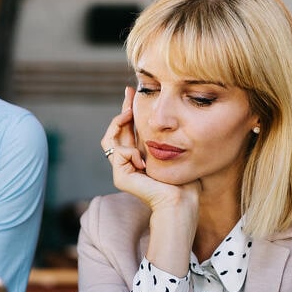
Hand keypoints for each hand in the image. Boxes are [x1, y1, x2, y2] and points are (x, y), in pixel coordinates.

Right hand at [102, 87, 198, 214]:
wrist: (180, 198)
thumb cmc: (182, 177)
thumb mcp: (169, 147)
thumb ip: (160, 135)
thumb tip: (161, 112)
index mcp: (139, 156)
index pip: (128, 130)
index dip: (128, 111)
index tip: (133, 93)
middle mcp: (128, 162)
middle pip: (115, 132)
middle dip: (122, 110)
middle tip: (129, 94)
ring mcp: (122, 170)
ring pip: (109, 140)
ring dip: (118, 123)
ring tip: (129, 113)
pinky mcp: (120, 177)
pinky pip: (118, 152)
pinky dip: (129, 151)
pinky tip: (142, 159)